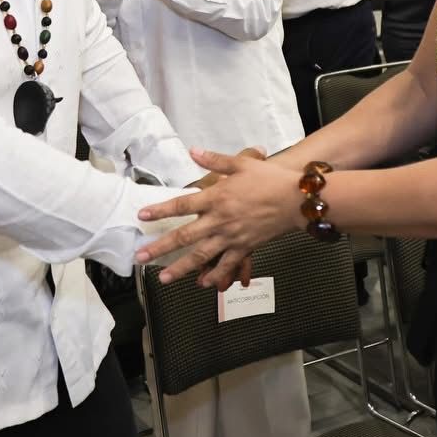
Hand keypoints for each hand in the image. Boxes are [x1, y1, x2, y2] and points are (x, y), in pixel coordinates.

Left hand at [136, 147, 302, 289]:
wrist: (295, 199)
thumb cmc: (269, 179)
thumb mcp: (241, 163)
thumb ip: (214, 160)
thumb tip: (193, 151)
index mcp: (216, 197)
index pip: (181, 204)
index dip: (160, 210)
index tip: (142, 216)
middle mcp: (220, 220)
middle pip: (184, 236)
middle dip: (160, 247)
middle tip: (140, 256)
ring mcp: (232, 237)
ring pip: (201, 256)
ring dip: (180, 268)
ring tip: (163, 278)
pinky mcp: (245, 248)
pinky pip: (227, 265)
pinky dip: (215, 276)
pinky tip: (204, 284)